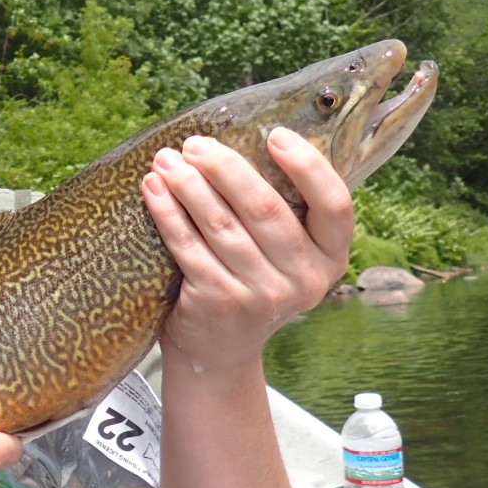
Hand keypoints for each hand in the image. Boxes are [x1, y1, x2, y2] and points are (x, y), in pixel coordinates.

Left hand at [142, 127, 352, 370]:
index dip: (308, 167)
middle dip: (226, 169)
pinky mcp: (219, 302)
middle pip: (266, 209)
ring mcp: (261, 295)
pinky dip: (167, 213)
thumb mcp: (283, 255)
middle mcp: (304, 280)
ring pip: (222, 225)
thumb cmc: (250, 282)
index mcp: (330, 258)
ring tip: (166, 160)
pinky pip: (188, 246)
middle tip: (195, 144)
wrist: (218, 352)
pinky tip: (152, 190)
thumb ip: (281, 209)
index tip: (276, 134)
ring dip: (189, 186)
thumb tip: (245, 136)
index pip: (335, 205)